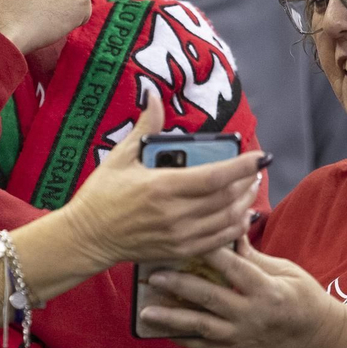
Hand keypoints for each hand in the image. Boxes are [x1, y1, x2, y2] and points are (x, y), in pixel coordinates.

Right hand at [62, 93, 265, 266]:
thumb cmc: (100, 196)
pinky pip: (217, 241)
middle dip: (247, 181)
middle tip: (256, 169)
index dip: (242, 166)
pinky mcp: (179, 251)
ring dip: (245, 203)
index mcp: (162, 186)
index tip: (260, 156)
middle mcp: (175, 214)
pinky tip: (241, 216)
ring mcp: (178, 236)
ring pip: (227, 220)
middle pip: (227, 197)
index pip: (215, 176)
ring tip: (251, 188)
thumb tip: (153, 96)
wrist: (86, 237)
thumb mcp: (120, 157)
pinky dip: (235, 228)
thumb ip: (146, 128)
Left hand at [136, 237, 343, 347]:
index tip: (185, 239)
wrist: (317, 340)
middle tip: (153, 275)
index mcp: (267, 290)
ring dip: (171, 318)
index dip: (208, 253)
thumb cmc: (303, 298)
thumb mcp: (287, 271)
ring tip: (146, 312)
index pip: (233, 268)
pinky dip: (183, 339)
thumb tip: (230, 230)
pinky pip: (204, 347)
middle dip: (179, 286)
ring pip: (201, 327)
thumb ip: (255, 256)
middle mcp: (252, 315)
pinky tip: (162, 332)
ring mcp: (242, 337)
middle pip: (210, 297)